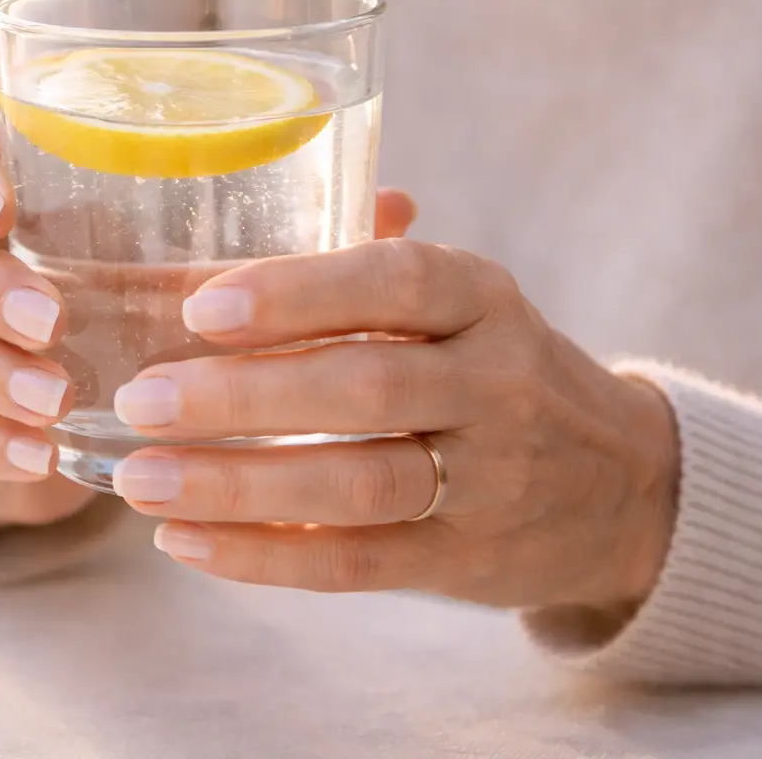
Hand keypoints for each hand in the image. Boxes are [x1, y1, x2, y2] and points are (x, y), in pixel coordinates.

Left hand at [110, 239, 680, 609]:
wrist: (621, 486)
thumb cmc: (496, 369)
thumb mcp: (464, 302)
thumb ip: (370, 260)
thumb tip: (253, 197)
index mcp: (485, 298)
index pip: (398, 282)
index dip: (299, 292)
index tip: (202, 305)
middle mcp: (497, 384)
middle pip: (366, 388)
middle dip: (242, 397)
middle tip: (142, 399)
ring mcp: (489, 481)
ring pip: (357, 484)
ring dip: (237, 485)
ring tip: (141, 480)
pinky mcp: (465, 561)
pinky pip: (356, 564)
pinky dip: (264, 555)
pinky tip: (184, 541)